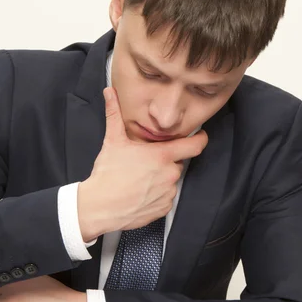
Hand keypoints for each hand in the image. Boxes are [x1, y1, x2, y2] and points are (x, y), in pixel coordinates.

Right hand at [77, 87, 207, 240]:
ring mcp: (168, 193)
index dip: (201, 138)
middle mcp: (170, 174)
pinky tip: (140, 192)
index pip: (195, 145)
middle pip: (177, 162)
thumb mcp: (113, 141)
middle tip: (146, 162)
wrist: (100, 206)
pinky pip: (166, 198)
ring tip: (140, 179)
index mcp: (162, 156)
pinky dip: (157, 195)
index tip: (200, 135)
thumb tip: (109, 92)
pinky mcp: (164, 208)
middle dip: (166, 161)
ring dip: (161, 178)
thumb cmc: (107, 174)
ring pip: (170, 181)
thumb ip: (114, 114)